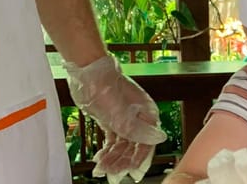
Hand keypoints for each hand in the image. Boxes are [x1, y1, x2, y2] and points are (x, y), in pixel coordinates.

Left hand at [64, 56, 166, 182]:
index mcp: (147, 114)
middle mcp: (139, 118)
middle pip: (134, 146)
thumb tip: (159, 139)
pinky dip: (107, 150)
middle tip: (112, 172)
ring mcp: (125, 119)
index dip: (140, 158)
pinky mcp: (112, 119)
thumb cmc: (106, 87)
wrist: (88, 74)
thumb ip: (139, 130)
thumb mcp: (122, 114)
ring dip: (113, 158)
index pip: (147, 142)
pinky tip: (101, 158)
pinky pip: (113, 140)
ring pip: (122, 145)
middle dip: (123, 160)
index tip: (131, 170)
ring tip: (103, 168)